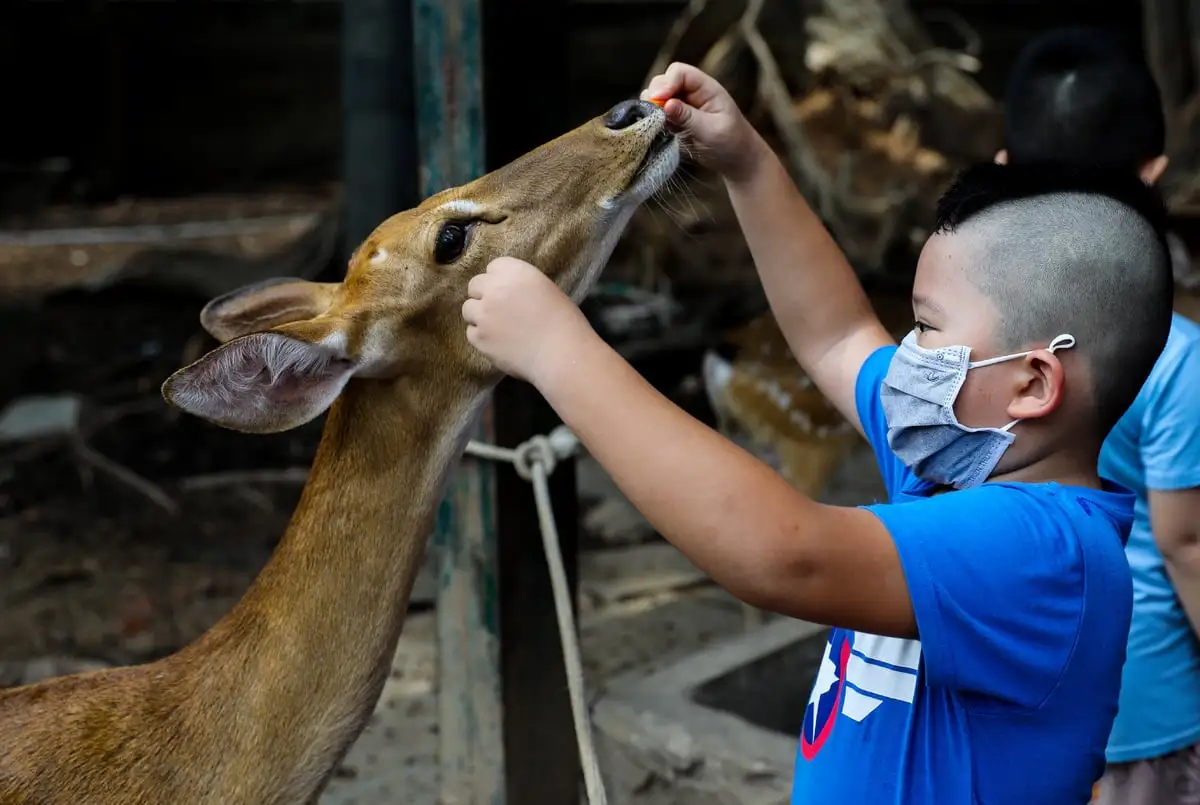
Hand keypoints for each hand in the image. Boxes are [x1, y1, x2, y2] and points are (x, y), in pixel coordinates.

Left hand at [462, 257, 595, 384]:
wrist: (561, 354)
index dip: (500, 280)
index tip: (509, 292)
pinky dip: (482, 337)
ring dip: (479, 315)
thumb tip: (507, 293)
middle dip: (484, 295)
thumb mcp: (545, 290)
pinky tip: (499, 343)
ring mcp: (483, 313)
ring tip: (497, 328)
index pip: (493, 267)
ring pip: (468, 309)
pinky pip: (471, 332)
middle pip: (475, 285)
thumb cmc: (564, 322)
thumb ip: (520, 286)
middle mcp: (495, 288)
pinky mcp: (479, 337)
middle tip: (500, 310)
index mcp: (515, 272)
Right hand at [642, 62, 765, 181]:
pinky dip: (653, 118)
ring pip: (658, 96)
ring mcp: (682, 105)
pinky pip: (658, 113)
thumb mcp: (711, 130)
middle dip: (655, 94)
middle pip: (664, 81)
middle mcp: (692, 92)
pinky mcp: (675, 119)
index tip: (657, 100)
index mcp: (706, 88)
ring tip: (654, 122)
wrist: (736, 160)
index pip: (680, 73)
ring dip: (652, 106)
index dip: (666, 83)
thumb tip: (666, 104)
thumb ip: (688, 117)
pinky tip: (655, 128)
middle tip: (653, 113)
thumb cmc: (731, 142)